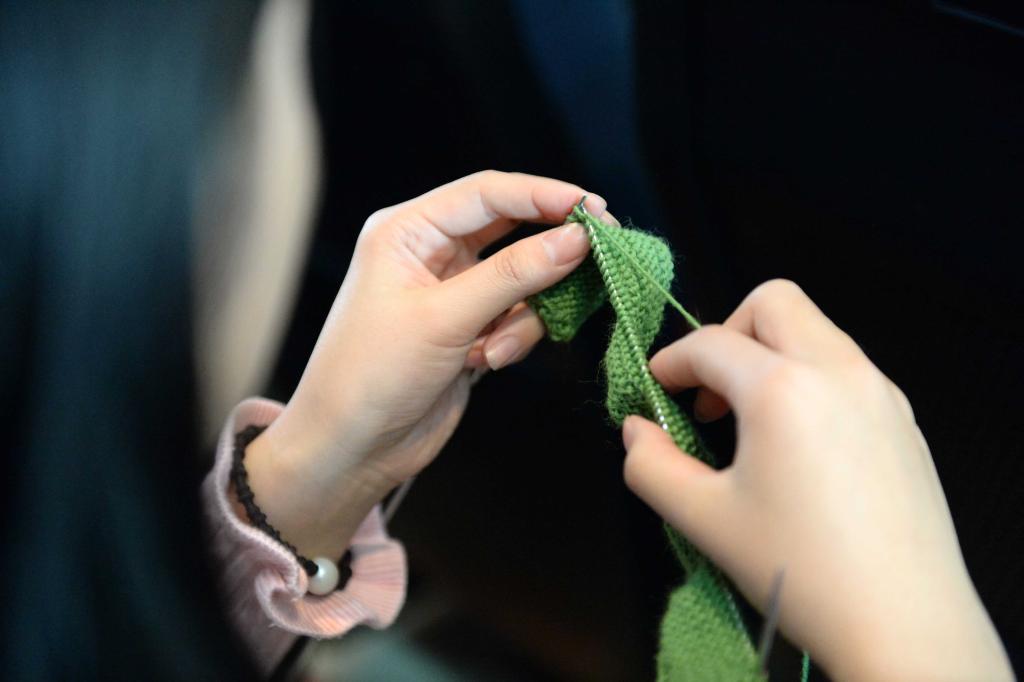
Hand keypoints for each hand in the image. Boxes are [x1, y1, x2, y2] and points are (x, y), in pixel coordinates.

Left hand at [243, 171, 606, 558]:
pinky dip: (514, 337)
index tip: (592, 208)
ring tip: (496, 350)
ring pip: (521, 279)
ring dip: (524, 314)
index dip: (543, 195)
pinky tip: (486, 363)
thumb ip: (514, 275)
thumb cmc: (372, 375)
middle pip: (510, 230)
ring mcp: (451, 292)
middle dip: (547, 248)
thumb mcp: (445, 318)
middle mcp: (430, 253)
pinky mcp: (468, 328)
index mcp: (408, 230)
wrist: (352, 449)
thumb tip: (575, 239)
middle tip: (597, 252)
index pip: (486, 193)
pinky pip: (516, 315)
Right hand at [622, 280, 1012, 680]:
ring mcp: (880, 392)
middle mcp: (839, 372)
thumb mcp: (702, 519)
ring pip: (816, 330)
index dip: (671, 360)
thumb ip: (650, 465)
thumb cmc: (799, 569)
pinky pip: (846, 368)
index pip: (710, 344)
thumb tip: (637, 430)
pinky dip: (808, 379)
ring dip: (770, 354)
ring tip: (750, 421)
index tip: (656, 387)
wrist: (903, 621)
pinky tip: (797, 444)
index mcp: (783, 389)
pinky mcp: (904, 419)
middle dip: (728, 331)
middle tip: (709, 389)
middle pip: (774, 301)